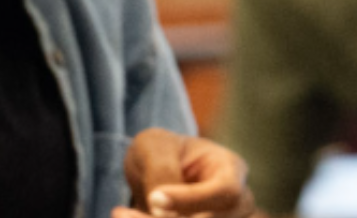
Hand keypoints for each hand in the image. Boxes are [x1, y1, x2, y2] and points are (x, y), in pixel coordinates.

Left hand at [118, 129, 254, 217]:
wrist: (161, 172)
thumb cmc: (162, 152)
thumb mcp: (155, 146)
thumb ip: (161, 170)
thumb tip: (160, 210)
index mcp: (231, 169)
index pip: (225, 191)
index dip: (191, 200)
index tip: (154, 198)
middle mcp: (236, 205)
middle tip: (120, 213)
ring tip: (121, 215)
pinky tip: (128, 217)